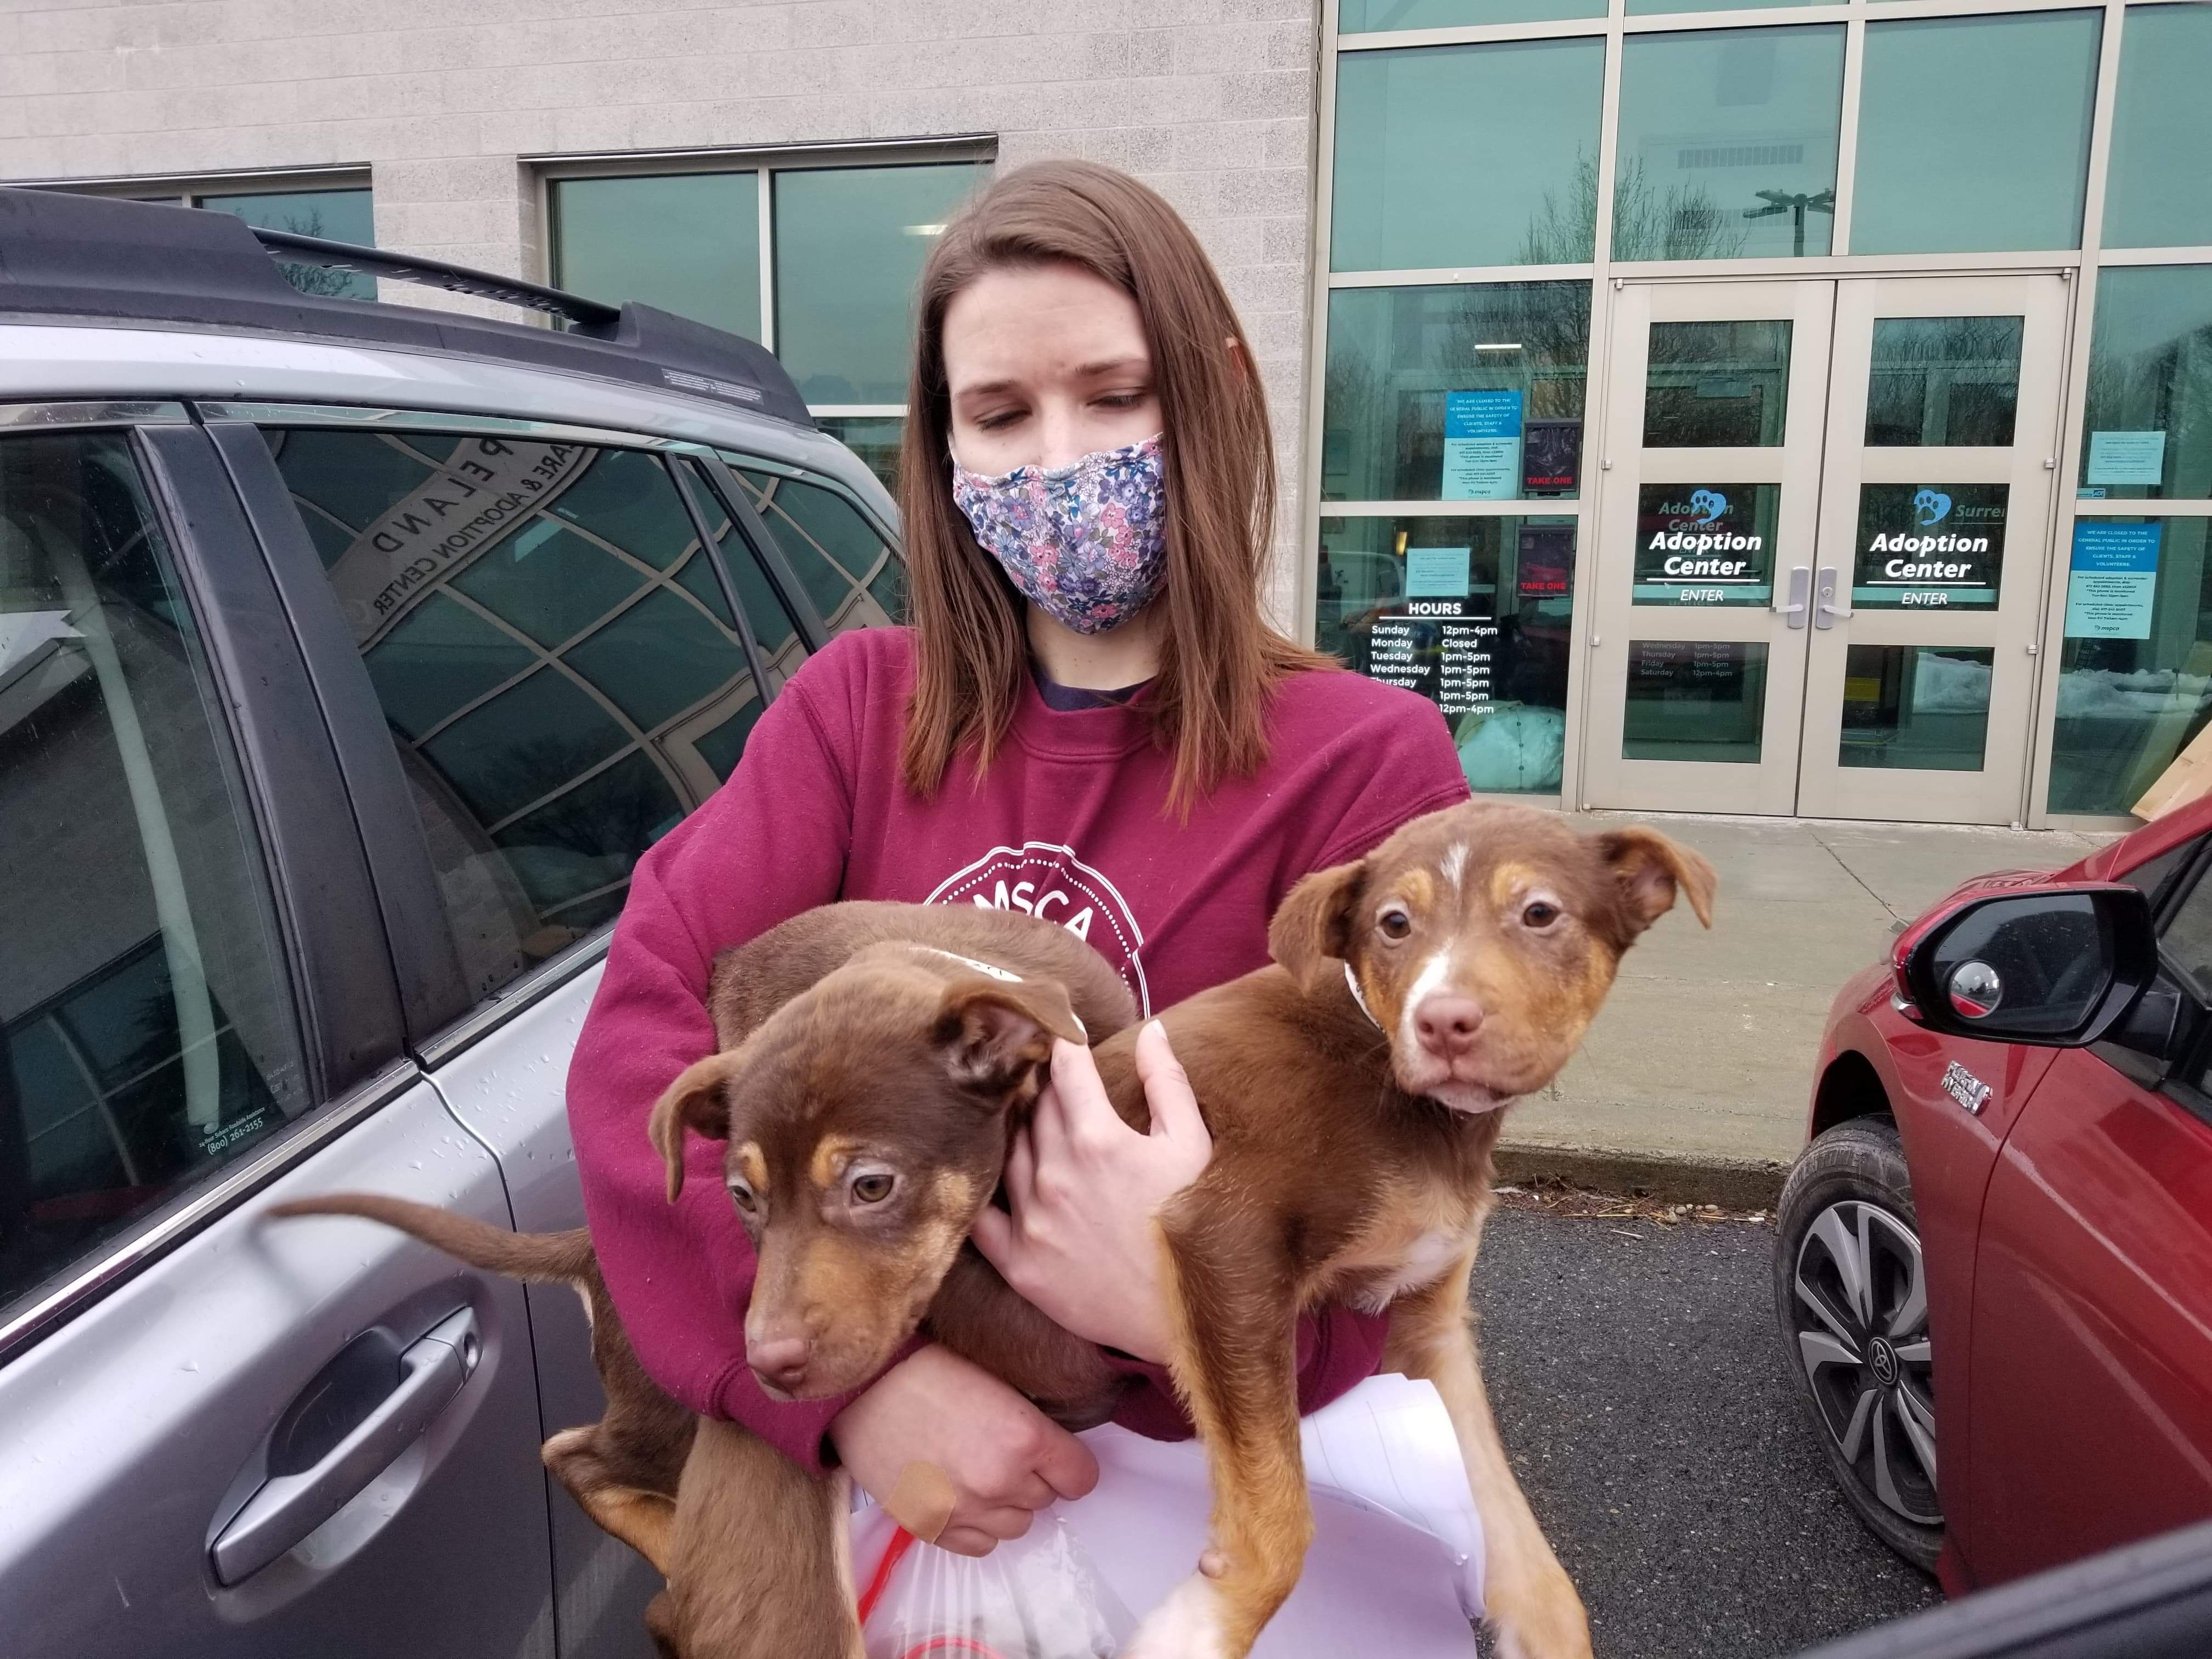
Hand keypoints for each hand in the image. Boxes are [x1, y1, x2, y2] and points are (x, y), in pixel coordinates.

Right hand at [828, 1343, 1096, 1556]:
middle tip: (1002, 1451)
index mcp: (1024, 1437)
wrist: (859, 1389)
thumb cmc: (927, 1369)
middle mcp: (1001, 1481)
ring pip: (1015, 1525)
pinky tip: (958, 1493)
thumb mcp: (995, 1381)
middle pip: (1046, 1499)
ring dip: (1005, 1503)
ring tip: (977, 1471)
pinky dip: (977, 1524)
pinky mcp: (932, 1530)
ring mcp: (965, 1511)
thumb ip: (1029, 1422)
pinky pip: (980, 1545)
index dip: (1070, 1464)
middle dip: (1032, 1478)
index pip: (1081, 1476)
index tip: (1057, 1456)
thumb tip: (1054, 1448)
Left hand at [971, 1021, 1209, 1362]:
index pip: (1066, 1069)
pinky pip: (980, 1214)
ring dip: (1015, 1126)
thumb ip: (1168, 1081)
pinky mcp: (1018, 1262)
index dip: (1063, 1040)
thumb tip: (1150, 1031)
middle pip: (1033, 1106)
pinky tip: (991, 1171)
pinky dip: (984, 1186)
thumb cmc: (1196, 1225)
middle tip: (1046, 1069)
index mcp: (1098, 1139)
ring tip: (1024, 1115)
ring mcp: (1032, 1219)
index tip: (1061, 1026)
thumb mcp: (1194, 1145)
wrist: (1186, 1316)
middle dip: (1041, 1081)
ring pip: (1008, 1149)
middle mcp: (1056, 1174)